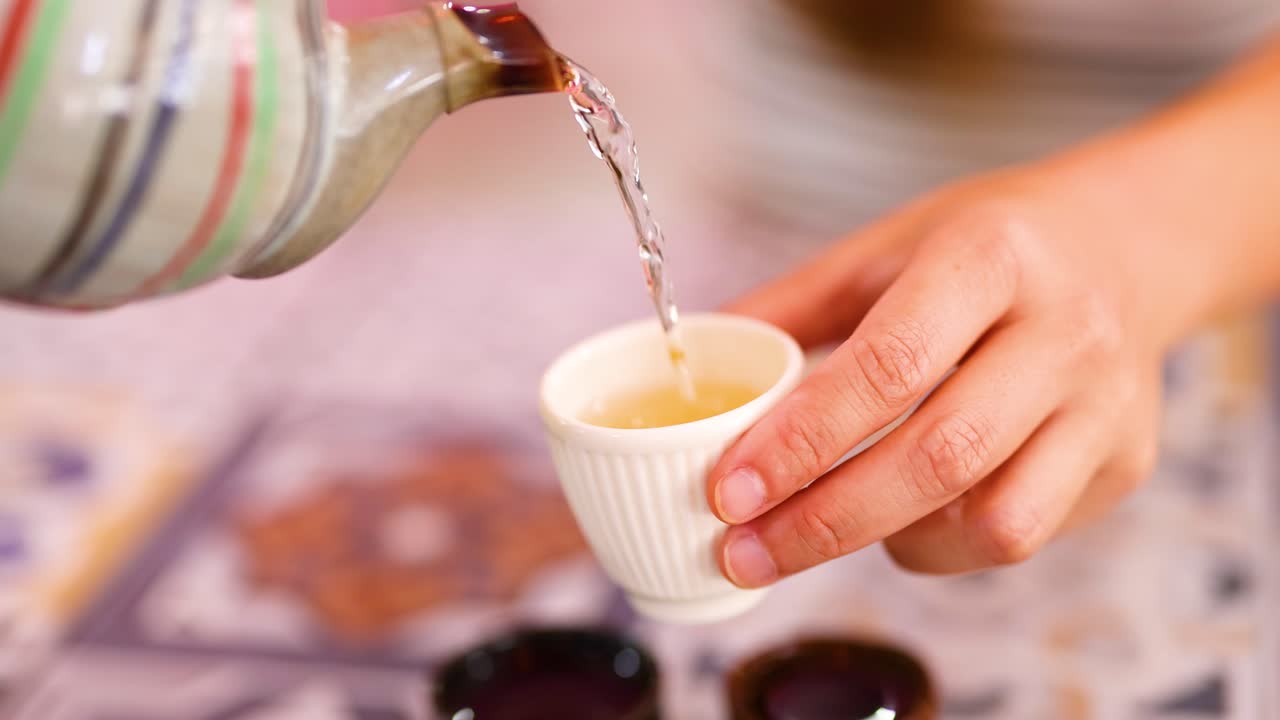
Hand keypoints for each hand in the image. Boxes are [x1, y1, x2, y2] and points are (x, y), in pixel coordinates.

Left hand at [706, 153, 1195, 584]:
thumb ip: (792, 305)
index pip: (889, 365)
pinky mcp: (1126, 463)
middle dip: (826, 520)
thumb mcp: (887, 245)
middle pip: (940, 456)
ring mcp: (1107, 405)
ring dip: (887, 541)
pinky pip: (1023, 536)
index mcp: (990, 257)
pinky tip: (902, 516)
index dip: (803, 439)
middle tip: (744, 551)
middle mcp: (1065, 332)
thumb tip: (689, 362)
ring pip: (996, 521)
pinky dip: (944, 544)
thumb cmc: (986, 246)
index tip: (729, 491)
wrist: (1125, 245)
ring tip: (823, 526)